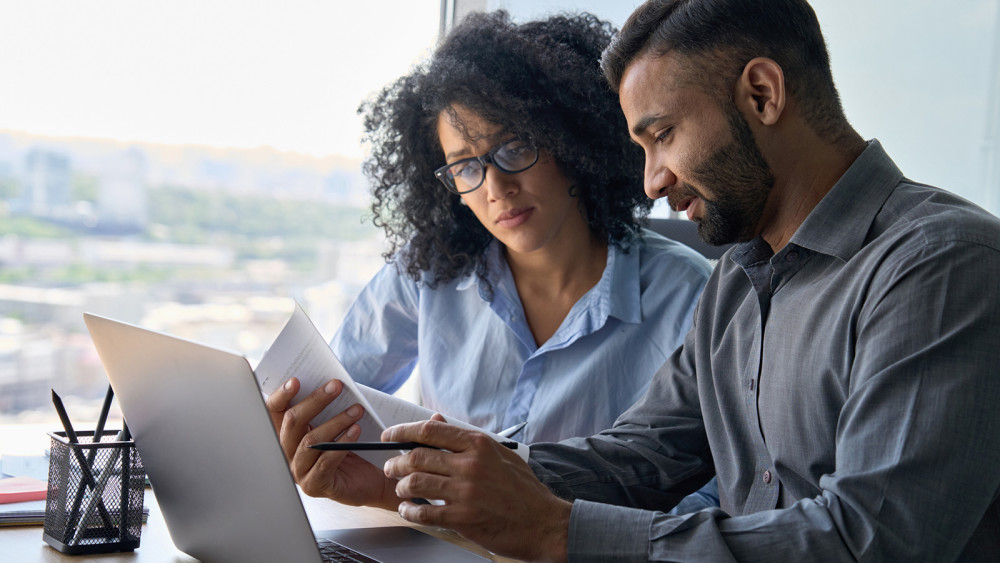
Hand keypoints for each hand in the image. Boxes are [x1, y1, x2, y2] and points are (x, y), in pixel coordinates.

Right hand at [264, 377, 400, 508]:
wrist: (371, 480)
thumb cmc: (352, 447)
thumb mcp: (336, 423)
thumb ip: (326, 408)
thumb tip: (329, 383)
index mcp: (288, 434)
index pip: (274, 412)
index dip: (281, 396)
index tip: (296, 381)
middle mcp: (287, 453)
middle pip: (293, 422)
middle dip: (315, 401)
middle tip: (337, 386)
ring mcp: (298, 471)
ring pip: (310, 441)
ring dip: (335, 421)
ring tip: (356, 410)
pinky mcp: (314, 485)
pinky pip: (325, 462)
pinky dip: (341, 444)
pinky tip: (356, 431)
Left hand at [382, 419, 571, 562]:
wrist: (543, 522)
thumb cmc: (523, 489)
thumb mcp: (499, 454)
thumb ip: (467, 439)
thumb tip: (437, 422)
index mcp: (478, 445)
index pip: (429, 431)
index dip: (402, 431)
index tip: (389, 435)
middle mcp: (470, 465)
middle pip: (417, 456)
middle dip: (396, 462)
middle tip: (390, 467)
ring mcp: (466, 492)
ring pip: (415, 483)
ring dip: (400, 487)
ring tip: (400, 490)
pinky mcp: (463, 517)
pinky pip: (424, 512)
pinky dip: (410, 511)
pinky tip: (408, 510)